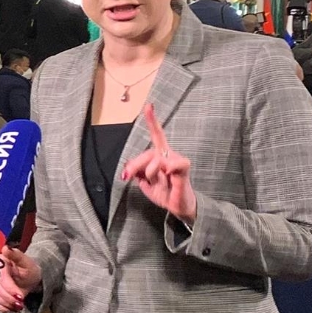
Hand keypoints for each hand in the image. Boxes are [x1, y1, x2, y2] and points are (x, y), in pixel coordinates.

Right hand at [0, 247, 41, 312]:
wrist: (30, 278)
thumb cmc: (28, 269)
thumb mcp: (25, 261)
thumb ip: (16, 255)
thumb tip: (6, 249)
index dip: (9, 288)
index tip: (19, 294)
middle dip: (9, 297)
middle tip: (20, 299)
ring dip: (7, 303)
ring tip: (18, 302)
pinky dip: (4, 307)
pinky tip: (12, 305)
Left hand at [117, 103, 197, 224]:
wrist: (178, 206)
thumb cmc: (163, 192)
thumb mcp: (144, 183)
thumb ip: (137, 172)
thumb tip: (127, 168)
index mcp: (159, 155)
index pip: (156, 135)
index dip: (152, 120)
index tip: (148, 106)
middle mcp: (168, 154)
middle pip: (147, 152)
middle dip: (135, 165)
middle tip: (128, 177)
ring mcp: (176, 160)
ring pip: (155, 160)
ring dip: (151, 174)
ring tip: (158, 183)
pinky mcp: (184, 169)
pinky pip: (175, 163)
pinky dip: (169, 168)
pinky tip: (168, 173)